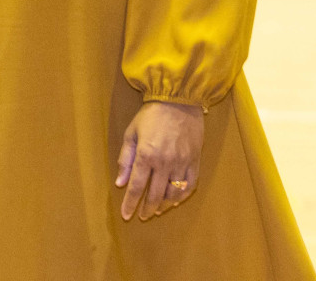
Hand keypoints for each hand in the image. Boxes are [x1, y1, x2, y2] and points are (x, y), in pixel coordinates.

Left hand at [115, 101, 203, 220]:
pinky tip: (174, 201)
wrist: (178, 100)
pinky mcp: (195, 161)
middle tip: (142, 216)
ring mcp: (182, 163)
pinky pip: (190, 185)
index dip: (130, 203)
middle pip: (155, 194)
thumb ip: (125, 159)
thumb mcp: (131, 133)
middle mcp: (164, 162)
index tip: (126, 215)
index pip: (137, 187)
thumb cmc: (150, 115)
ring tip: (157, 210)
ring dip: (164, 205)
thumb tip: (120, 182)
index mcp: (146, 155)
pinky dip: (182, 196)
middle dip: (147, 208)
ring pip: (173, 193)